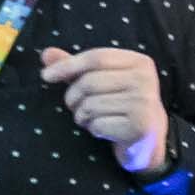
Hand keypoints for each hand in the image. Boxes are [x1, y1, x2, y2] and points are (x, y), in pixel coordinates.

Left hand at [40, 45, 169, 175]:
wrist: (148, 140)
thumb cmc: (120, 105)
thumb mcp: (101, 82)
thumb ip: (76, 67)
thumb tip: (46, 54)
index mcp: (139, 62)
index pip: (96, 58)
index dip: (67, 66)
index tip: (45, 76)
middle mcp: (146, 79)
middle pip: (90, 82)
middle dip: (73, 97)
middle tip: (75, 106)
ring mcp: (145, 103)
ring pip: (91, 105)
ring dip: (81, 115)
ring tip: (91, 118)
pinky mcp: (139, 127)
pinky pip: (98, 125)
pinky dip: (93, 129)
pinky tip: (104, 130)